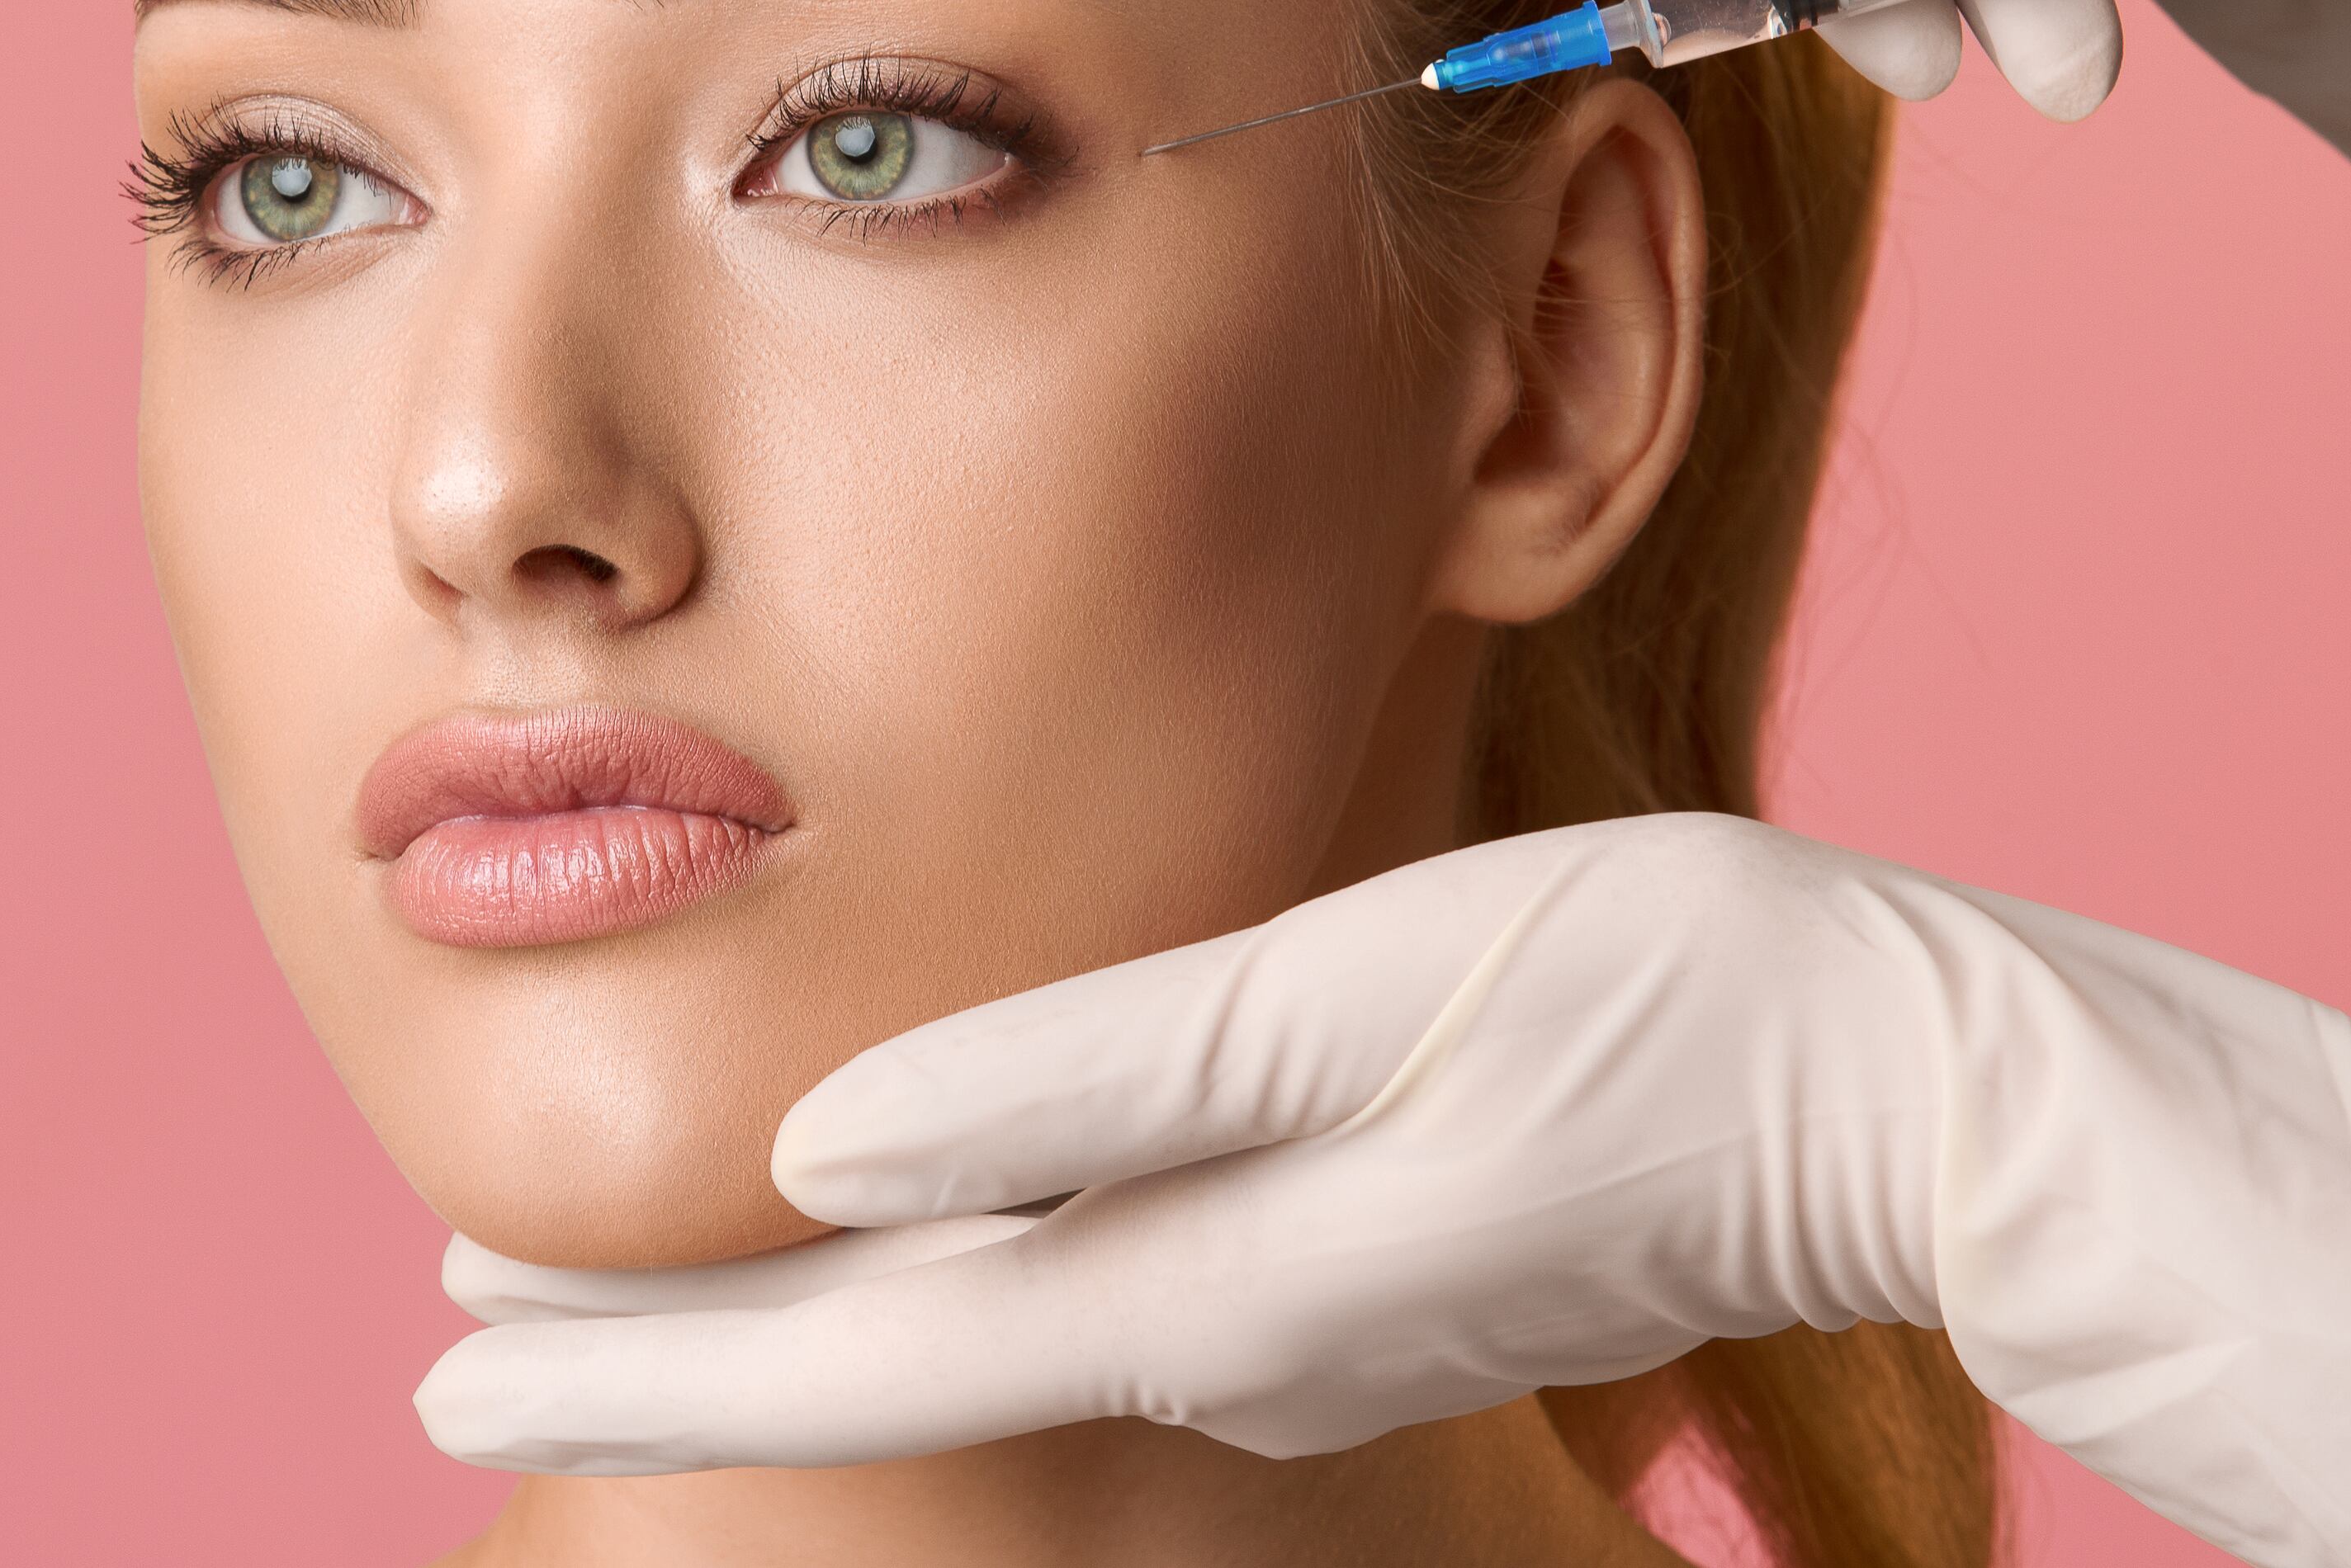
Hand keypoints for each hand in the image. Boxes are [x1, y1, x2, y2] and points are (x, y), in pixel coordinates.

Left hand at [416, 813, 2350, 1567]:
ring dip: (788, 1293)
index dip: (630, 1344)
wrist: (1914, 1089)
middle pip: (877, 1347)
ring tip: (628, 1254)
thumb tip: (842, 1149)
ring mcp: (1288, 1308)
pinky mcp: (1354, 1261)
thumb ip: (1102, 1086)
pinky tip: (896, 1210)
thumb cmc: (1677, 1003)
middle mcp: (1216, 1321)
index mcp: (1198, 1269)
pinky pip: (1081, 1278)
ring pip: (967, 1315)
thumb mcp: (1378, 1003)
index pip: (846, 1335)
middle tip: (457, 1310)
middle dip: (662, 1343)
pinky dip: (938, 1257)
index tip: (435, 1338)